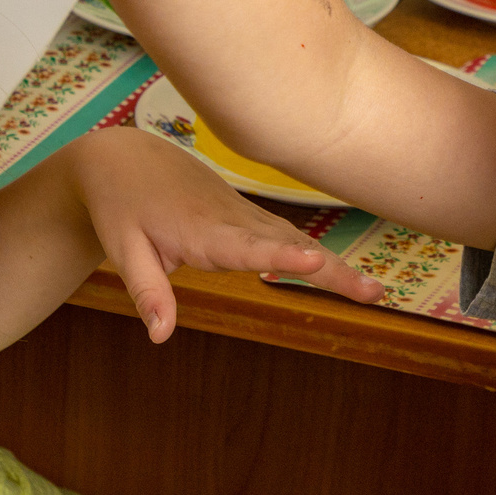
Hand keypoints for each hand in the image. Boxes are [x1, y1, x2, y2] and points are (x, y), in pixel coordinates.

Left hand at [73, 125, 380, 340]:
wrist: (125, 158)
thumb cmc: (122, 205)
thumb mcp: (124, 249)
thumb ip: (147, 292)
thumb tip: (161, 337)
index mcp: (202, 230)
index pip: (248, 247)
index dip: (282, 257)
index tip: (315, 261)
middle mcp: (233, 220)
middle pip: (290, 246)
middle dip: (332, 268)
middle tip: (373, 293)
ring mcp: (245, 215)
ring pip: (297, 240)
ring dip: (335, 265)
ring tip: (373, 293)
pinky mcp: (249, 216)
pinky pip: (289, 236)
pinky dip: (319, 254)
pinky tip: (345, 277)